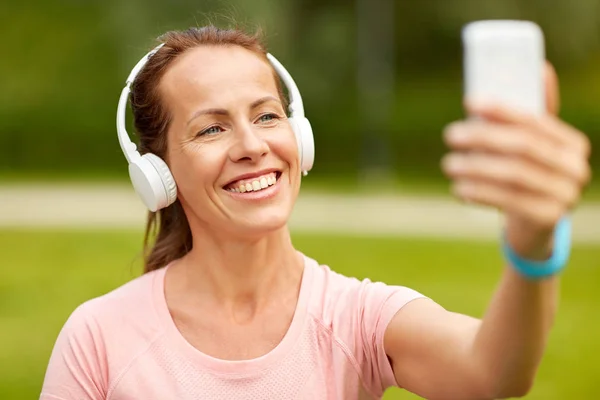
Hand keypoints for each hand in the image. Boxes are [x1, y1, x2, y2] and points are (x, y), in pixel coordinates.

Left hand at [442, 63, 591, 258]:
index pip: (535, 120)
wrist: (534, 225)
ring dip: (475, 168)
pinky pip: (510, 201)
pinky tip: (459, 189)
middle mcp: (576, 167)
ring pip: (514, 174)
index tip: (469, 102)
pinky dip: (481, 193)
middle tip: (450, 135)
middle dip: (483, 138)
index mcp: (572, 143)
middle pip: (523, 147)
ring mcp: (566, 195)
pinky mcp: (550, 218)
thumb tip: (540, 66)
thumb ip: (532, 113)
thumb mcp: (529, 145)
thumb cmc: (525, 175)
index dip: (502, 109)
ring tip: (448, 164)